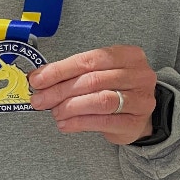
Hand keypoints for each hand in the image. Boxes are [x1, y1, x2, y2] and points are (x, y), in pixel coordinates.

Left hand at [28, 45, 156, 144]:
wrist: (138, 114)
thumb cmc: (115, 89)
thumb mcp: (98, 73)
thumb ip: (71, 73)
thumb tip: (39, 78)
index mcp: (128, 55)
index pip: (88, 60)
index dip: (60, 70)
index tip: (39, 79)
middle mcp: (139, 75)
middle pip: (92, 80)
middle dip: (60, 90)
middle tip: (40, 99)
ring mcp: (140, 99)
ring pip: (99, 100)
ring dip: (70, 107)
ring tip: (55, 112)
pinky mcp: (135, 122)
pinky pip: (103, 121)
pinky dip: (79, 123)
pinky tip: (66, 124)